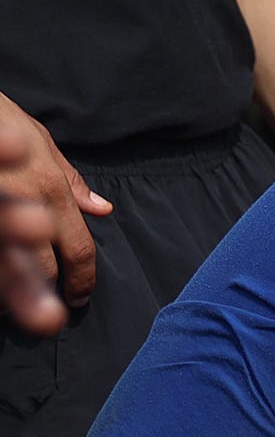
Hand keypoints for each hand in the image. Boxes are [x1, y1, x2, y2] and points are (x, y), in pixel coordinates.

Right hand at [0, 92, 113, 336]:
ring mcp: (1, 213)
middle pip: (42, 268)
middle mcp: (26, 205)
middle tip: (51, 317)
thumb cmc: (0, 120)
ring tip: (11, 313)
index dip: (82, 280)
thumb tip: (103, 208)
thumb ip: (70, 181)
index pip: (79, 249)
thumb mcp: (40, 142)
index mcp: (52, 191)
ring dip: (13, 293)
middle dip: (46, 299)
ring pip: (10, 266)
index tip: (78, 297)